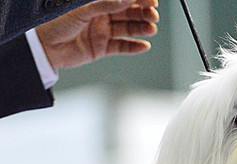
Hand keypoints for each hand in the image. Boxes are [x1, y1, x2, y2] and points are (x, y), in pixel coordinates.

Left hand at [35, 0, 158, 69]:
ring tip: (151, 30)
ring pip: (127, 29)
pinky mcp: (102, 48)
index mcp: (95, 1)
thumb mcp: (82, 9)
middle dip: (142, 13)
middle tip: (153, 15)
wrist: (44, 48)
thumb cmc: (55, 22)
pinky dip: (133, 47)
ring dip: (141, 29)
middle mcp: (100, 15)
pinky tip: (144, 46)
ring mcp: (102, 31)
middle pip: (127, 13)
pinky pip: (122, 47)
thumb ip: (106, 4)